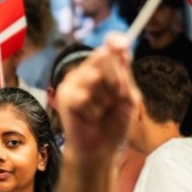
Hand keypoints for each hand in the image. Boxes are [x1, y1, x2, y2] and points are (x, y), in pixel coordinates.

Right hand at [55, 31, 138, 158]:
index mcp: (102, 70)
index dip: (115, 42)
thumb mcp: (128, 96)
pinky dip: (94, 111)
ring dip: (105, 98)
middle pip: (104, 57)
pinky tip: (90, 118)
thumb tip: (121, 47)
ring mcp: (73, 83)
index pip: (109, 48)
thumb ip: (124, 72)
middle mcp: (85, 72)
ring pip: (94, 76)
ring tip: (102, 111)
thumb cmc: (114, 123)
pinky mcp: (64, 96)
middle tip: (116, 100)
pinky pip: (84, 96)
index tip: (123, 44)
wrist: (101, 149)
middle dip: (117, 80)